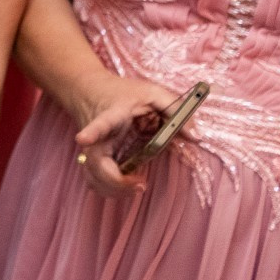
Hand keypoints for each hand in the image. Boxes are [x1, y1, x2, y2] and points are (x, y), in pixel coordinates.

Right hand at [71, 72, 178, 198]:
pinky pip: (94, 181)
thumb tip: (197, 137)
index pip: (99, 124)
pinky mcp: (92, 160)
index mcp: (110, 116)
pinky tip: (128, 186)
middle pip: (95, 163)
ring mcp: (92, 150)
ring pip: (92, 178)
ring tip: (138, 186)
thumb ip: (175, 109)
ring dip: (114, 190)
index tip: (82, 139)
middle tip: (141, 184)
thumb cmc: (122, 92)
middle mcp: (97, 136)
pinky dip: (110, 190)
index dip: (91, 132)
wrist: (88, 90)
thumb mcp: (152, 92)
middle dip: (115, 181)